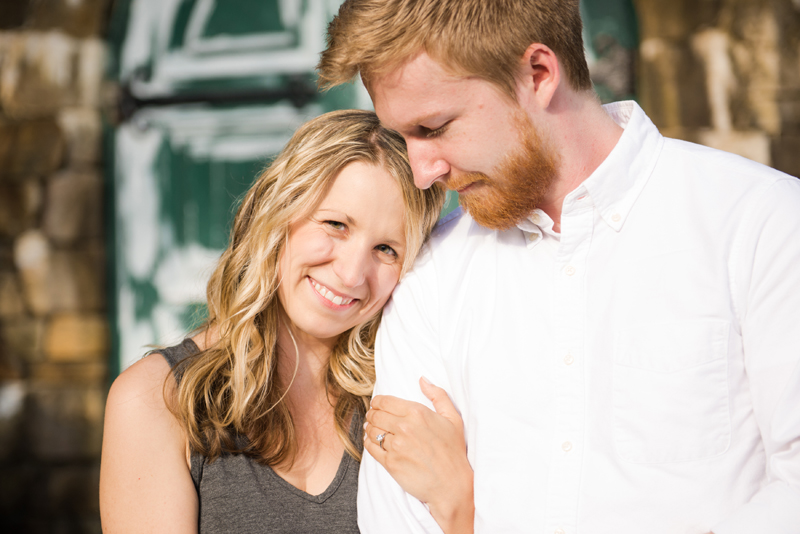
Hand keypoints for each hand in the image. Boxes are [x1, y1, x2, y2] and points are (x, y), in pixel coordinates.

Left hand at [364, 377, 473, 533]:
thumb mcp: (453, 418)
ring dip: (369, 429)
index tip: (377, 405)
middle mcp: (404, 427)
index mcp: (417, 413)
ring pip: (371, 431)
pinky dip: (368, 443)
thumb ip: (438, 395)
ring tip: (372, 429)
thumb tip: (422, 379)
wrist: (452, 484)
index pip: (384, 401)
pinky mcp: (390, 463)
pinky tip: (373, 442)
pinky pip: (371, 448)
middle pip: (375, 415)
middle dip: (372, 414)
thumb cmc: (454, 451)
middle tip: (373, 417)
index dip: (377, 402)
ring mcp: (396, 446)